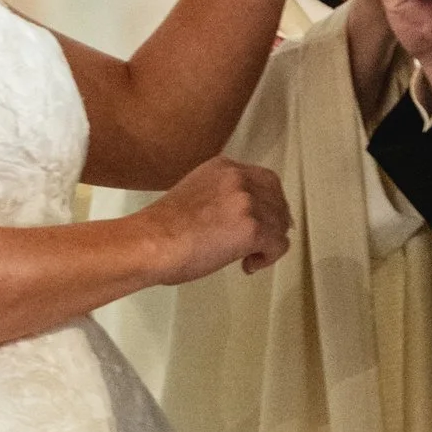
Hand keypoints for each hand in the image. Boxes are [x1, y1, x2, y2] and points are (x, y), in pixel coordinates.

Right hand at [143, 155, 292, 283]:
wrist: (151, 242)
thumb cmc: (161, 229)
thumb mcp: (195, 193)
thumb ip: (220, 195)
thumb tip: (237, 215)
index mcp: (223, 167)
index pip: (265, 179)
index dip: (270, 203)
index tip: (266, 218)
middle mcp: (239, 179)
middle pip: (278, 200)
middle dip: (275, 223)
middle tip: (264, 242)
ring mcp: (247, 202)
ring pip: (280, 224)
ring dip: (268, 244)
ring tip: (247, 257)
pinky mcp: (252, 228)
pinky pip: (278, 244)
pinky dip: (267, 258)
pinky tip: (247, 264)